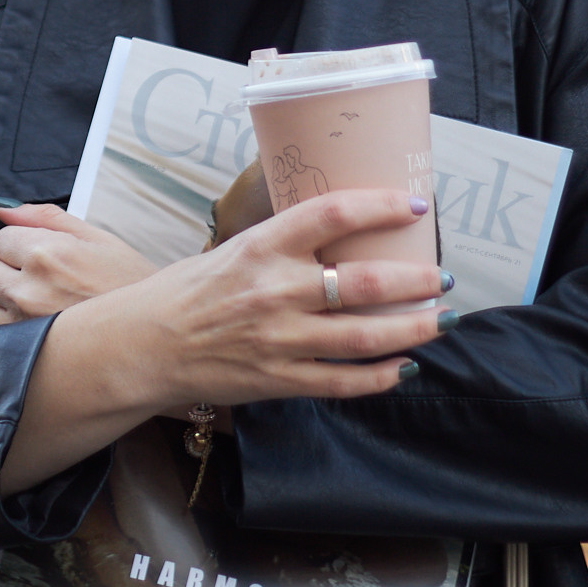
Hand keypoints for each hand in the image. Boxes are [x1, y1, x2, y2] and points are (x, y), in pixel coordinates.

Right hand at [0, 186, 448, 494]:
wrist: (144, 346)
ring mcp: (279, 339)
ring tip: (441, 319)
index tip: (416, 205)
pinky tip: (404, 367)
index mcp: (262, 246)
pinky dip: (379, 377)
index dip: (382, 206)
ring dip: (411, 328)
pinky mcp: (278, 380)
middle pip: (362, 281)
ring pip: (363, 336)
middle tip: (443, 276)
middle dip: (415, 279)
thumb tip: (344, 231)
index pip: (333, 213)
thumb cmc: (189, 292)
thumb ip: (286, 244)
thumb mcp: (235, 249)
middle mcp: (275, 290)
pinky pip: (341, 381)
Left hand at [0, 204, 158, 326]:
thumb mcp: (98, 239)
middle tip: (37, 281)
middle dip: (5, 272)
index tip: (40, 258)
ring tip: (36, 307)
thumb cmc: (131, 286)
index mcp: (47, 254)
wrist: (155, 337)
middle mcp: (29, 290)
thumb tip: (3, 207)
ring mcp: (23, 325)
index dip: (19, 246)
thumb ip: (45, 217)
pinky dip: (6, 331)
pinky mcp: (23, 354)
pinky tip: (35, 328)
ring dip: (1, 304)